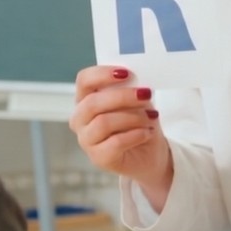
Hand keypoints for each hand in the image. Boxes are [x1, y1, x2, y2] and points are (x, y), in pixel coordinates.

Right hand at [70, 66, 172, 195]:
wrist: (149, 154)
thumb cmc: (138, 123)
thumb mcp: (136, 101)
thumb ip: (130, 89)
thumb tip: (135, 82)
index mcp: (85, 99)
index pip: (84, 80)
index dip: (102, 74)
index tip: (126, 73)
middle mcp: (80, 119)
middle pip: (93, 102)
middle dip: (122, 96)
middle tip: (145, 94)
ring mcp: (86, 140)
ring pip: (103, 123)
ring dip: (132, 117)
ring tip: (150, 117)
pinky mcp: (98, 158)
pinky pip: (116, 142)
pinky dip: (135, 135)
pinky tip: (147, 133)